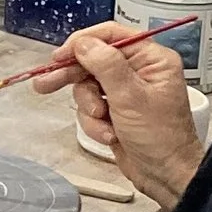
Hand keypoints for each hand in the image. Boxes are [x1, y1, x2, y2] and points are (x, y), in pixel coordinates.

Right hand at [28, 22, 200, 208]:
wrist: (166, 176)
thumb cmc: (159, 137)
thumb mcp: (131, 97)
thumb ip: (106, 65)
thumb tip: (83, 43)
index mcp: (151, 59)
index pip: (112, 36)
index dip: (83, 42)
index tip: (60, 56)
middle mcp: (138, 71)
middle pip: (93, 61)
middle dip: (73, 77)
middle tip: (45, 85)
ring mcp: (126, 92)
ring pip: (88, 87)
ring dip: (89, 107)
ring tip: (101, 120)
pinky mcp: (115, 112)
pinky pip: (91, 108)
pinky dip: (94, 123)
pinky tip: (109, 135)